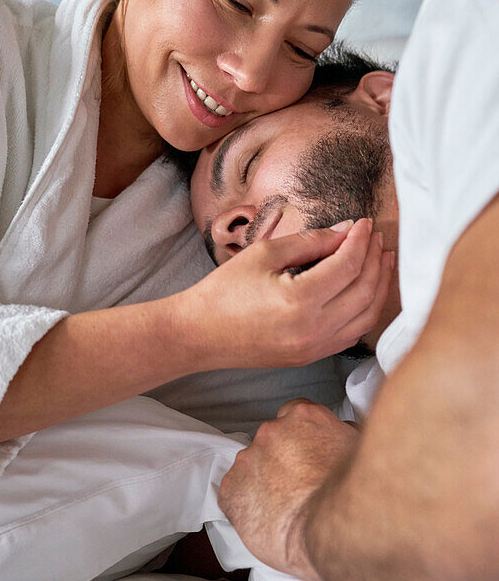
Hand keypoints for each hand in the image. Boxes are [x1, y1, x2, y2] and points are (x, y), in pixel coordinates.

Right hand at [175, 218, 392, 370]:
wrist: (200, 334)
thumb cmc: (225, 291)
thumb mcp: (264, 253)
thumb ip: (310, 241)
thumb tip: (346, 232)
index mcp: (300, 301)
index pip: (348, 265)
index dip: (361, 240)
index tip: (365, 223)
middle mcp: (314, 329)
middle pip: (365, 290)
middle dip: (376, 259)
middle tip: (377, 237)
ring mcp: (315, 348)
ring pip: (367, 316)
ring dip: (379, 286)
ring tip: (382, 260)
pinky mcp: (312, 357)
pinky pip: (353, 334)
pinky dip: (366, 310)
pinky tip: (366, 291)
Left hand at [218, 399, 358, 580]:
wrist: (334, 534)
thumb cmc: (357, 496)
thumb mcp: (361, 450)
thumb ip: (344, 434)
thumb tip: (342, 431)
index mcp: (304, 417)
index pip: (295, 413)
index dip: (301, 436)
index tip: (307, 455)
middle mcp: (272, 432)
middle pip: (272, 440)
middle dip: (283, 461)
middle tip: (300, 488)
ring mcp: (248, 459)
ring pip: (252, 467)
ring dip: (264, 482)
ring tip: (286, 509)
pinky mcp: (231, 490)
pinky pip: (234, 494)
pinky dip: (247, 505)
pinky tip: (267, 520)